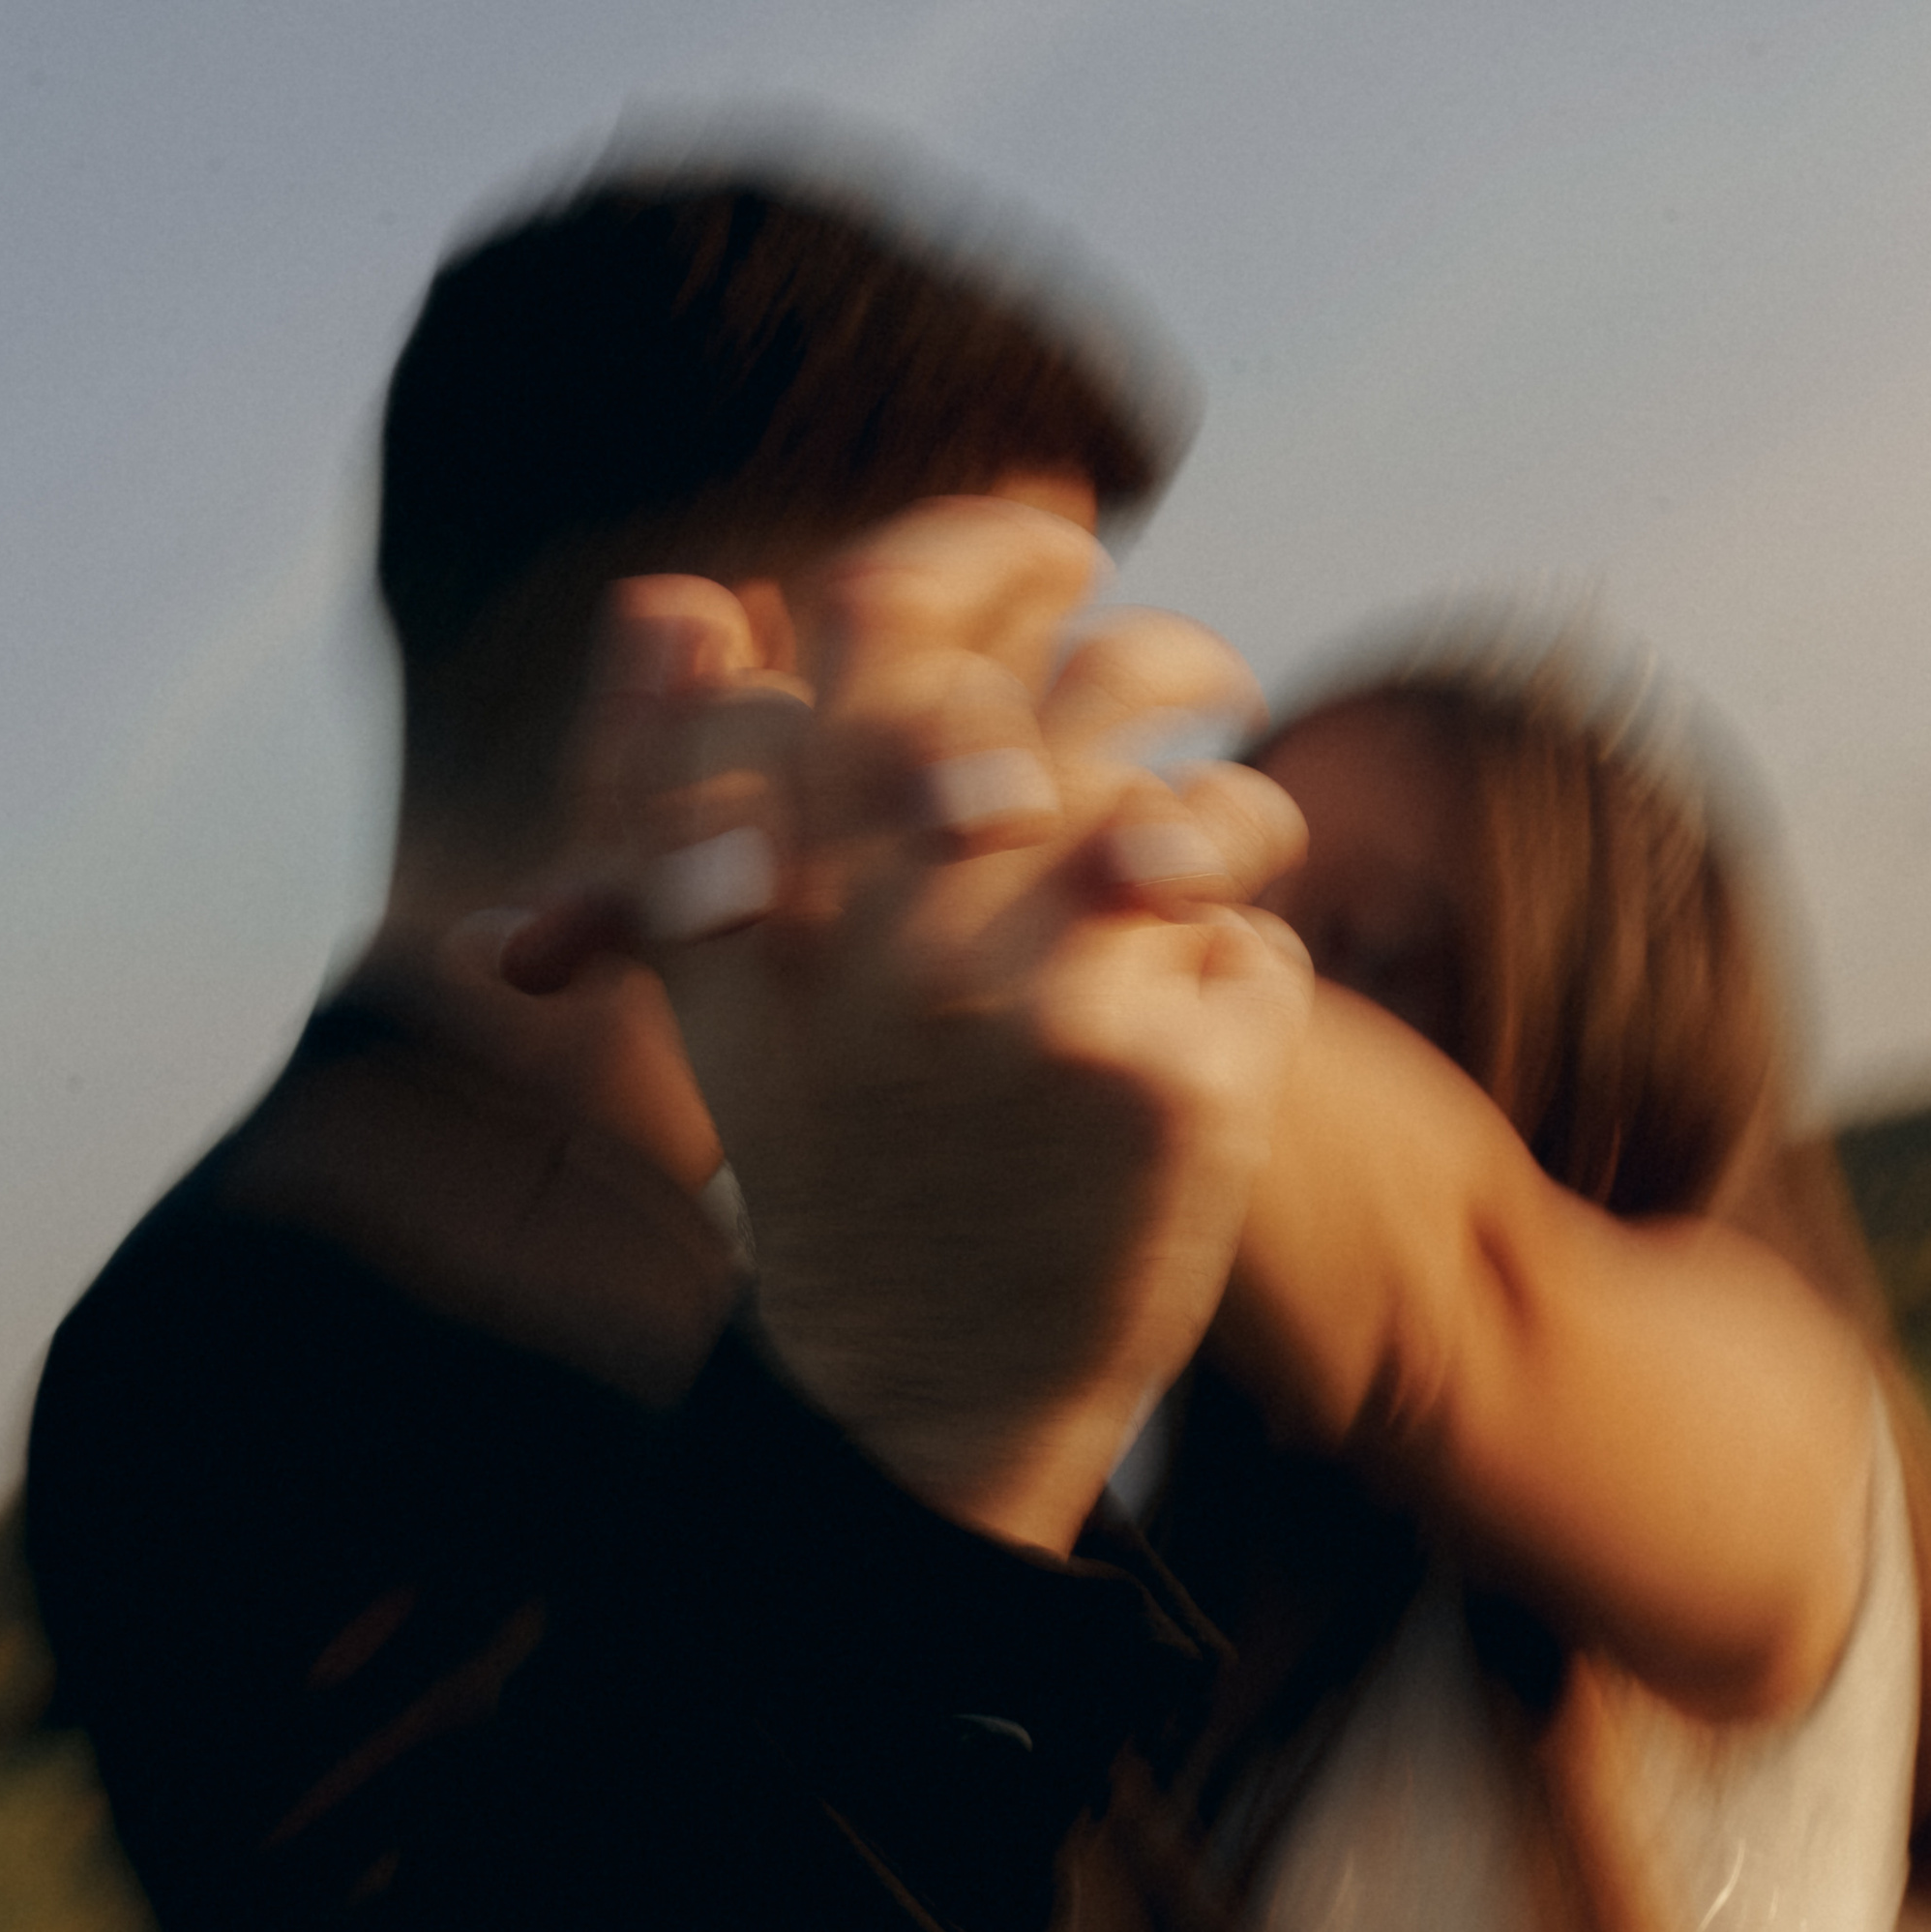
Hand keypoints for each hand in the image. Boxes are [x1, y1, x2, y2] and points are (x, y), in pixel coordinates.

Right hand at [526, 503, 1310, 1550]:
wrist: (917, 1393)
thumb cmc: (834, 1165)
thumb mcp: (716, 994)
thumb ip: (674, 791)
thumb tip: (675, 597)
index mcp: (792, 886)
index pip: (887, 628)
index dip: (982, 553)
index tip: (1053, 537)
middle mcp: (908, 933)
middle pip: (1078, 695)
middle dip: (1158, 658)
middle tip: (1203, 675)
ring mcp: (1048, 1010)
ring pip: (1200, 817)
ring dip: (1234, 823)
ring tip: (1231, 855)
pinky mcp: (1171, 1089)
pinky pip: (1256, 955)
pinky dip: (1243, 981)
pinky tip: (1198, 1045)